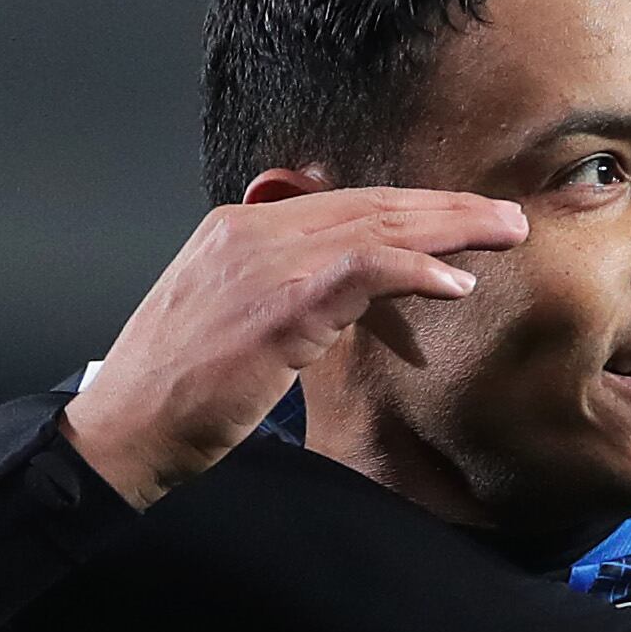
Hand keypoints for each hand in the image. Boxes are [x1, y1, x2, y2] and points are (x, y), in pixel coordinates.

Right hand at [58, 180, 527, 507]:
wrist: (124, 428)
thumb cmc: (175, 391)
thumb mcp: (229, 320)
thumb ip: (283, 294)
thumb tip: (344, 297)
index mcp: (237, 227)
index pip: (342, 203)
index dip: (409, 207)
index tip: (460, 215)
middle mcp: (251, 230)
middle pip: (369, 204)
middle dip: (445, 207)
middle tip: (506, 216)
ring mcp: (264, 263)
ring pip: (376, 226)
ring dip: (450, 228)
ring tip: (504, 234)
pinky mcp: (278, 305)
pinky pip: (363, 269)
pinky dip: (415, 270)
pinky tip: (456, 282)